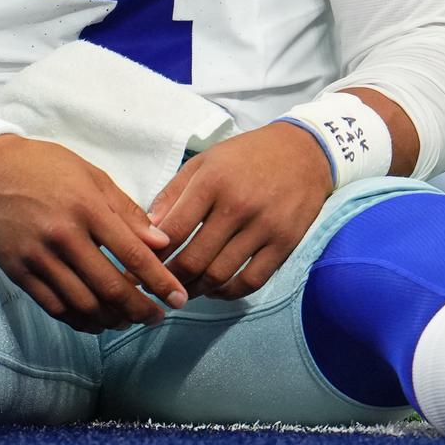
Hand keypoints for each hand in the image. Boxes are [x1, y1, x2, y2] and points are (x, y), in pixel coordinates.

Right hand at [0, 136, 187, 332]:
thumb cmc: (47, 168)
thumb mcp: (93, 177)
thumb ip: (127, 212)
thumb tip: (161, 243)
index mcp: (87, 207)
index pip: (133, 254)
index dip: (160, 281)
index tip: (177, 298)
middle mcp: (62, 235)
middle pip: (110, 287)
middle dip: (140, 309)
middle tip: (156, 318)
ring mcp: (38, 256)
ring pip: (83, 303)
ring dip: (112, 319)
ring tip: (128, 321)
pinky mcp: (18, 271)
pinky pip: (54, 306)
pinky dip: (79, 320)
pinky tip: (96, 321)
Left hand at [149, 124, 334, 301]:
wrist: (303, 151)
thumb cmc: (246, 156)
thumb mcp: (205, 161)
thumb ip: (173, 192)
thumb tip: (148, 229)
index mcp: (212, 181)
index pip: (172, 231)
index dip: (152, 255)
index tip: (141, 267)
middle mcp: (237, 205)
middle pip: (194, 260)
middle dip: (170, 279)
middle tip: (159, 285)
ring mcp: (264, 226)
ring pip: (220, 275)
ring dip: (196, 290)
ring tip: (183, 290)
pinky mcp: (285, 243)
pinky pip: (251, 281)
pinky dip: (229, 293)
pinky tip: (217, 289)